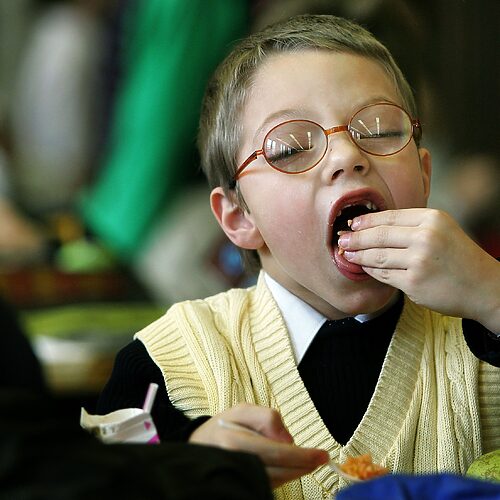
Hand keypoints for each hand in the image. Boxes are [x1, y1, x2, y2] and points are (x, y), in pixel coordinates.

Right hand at [189, 403, 328, 487]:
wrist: (197, 447)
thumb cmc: (222, 426)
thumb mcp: (241, 410)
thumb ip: (266, 417)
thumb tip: (287, 439)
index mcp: (234, 441)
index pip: (276, 452)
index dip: (302, 455)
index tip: (322, 455)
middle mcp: (235, 463)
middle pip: (278, 470)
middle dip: (303, 465)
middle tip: (321, 459)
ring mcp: (238, 478)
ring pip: (275, 480)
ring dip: (295, 472)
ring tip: (308, 462)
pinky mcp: (240, 486)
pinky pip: (268, 485)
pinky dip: (283, 477)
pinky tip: (289, 468)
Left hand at [338, 208, 499, 331]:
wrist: (485, 287)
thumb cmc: (459, 258)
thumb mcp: (442, 229)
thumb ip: (412, 225)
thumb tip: (373, 225)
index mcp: (432, 219)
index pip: (389, 217)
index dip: (366, 221)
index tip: (352, 224)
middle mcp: (425, 237)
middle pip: (378, 235)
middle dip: (355, 238)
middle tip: (341, 240)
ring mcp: (419, 261)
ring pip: (377, 256)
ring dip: (357, 255)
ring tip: (346, 254)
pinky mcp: (414, 283)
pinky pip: (383, 274)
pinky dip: (370, 270)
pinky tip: (363, 267)